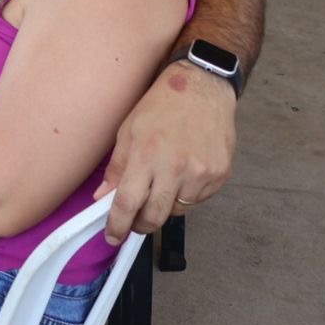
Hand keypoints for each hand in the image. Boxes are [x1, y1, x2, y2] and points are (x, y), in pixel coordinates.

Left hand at [94, 61, 236, 244]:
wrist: (202, 88)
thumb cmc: (160, 106)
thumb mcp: (127, 130)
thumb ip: (117, 167)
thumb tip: (103, 198)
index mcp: (147, 155)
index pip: (128, 203)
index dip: (118, 225)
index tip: (112, 237)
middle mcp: (176, 168)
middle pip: (155, 217)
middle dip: (140, 226)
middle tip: (133, 222)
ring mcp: (201, 174)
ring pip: (178, 211)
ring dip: (165, 207)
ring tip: (161, 184)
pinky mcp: (220, 175)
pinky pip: (198, 200)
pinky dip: (185, 196)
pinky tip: (182, 174)